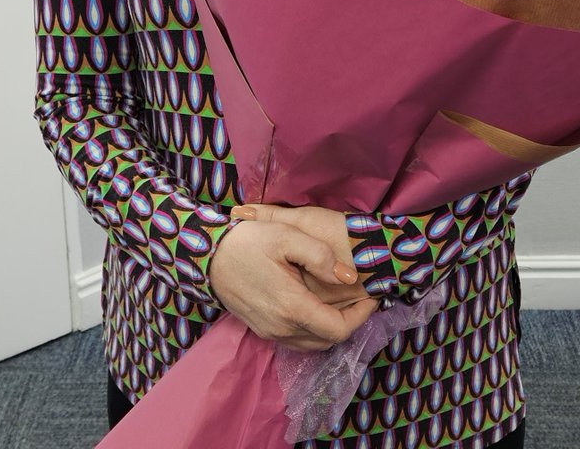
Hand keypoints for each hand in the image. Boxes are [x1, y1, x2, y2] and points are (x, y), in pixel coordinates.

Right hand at [209, 216, 377, 351]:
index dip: (362, 317)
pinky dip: (313, 330)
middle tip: (360, 298)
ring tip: (342, 302)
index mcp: (292, 307)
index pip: (338, 329)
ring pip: (313, 344)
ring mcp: (270, 333)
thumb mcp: (287, 235)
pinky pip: (297, 340)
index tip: (372, 297)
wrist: (206, 256)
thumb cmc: (248, 241)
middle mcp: (282, 328)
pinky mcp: (261, 330)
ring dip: (331, 328)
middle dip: (350, 322)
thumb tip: (348, 277)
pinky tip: (316, 306)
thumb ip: (320, 256)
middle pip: (328, 340)